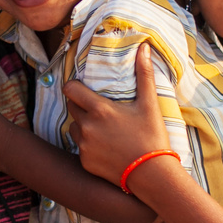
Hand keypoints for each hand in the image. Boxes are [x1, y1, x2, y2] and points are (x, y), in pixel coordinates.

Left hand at [64, 43, 170, 181]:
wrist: (153, 175)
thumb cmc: (152, 137)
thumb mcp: (149, 104)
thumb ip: (144, 74)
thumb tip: (143, 47)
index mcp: (99, 109)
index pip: (70, 89)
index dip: (74, 87)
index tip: (84, 89)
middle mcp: (86, 126)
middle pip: (72, 107)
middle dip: (82, 105)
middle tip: (100, 110)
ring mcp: (83, 145)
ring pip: (74, 128)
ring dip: (83, 126)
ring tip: (105, 130)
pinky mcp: (84, 162)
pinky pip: (80, 147)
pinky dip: (89, 146)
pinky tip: (107, 148)